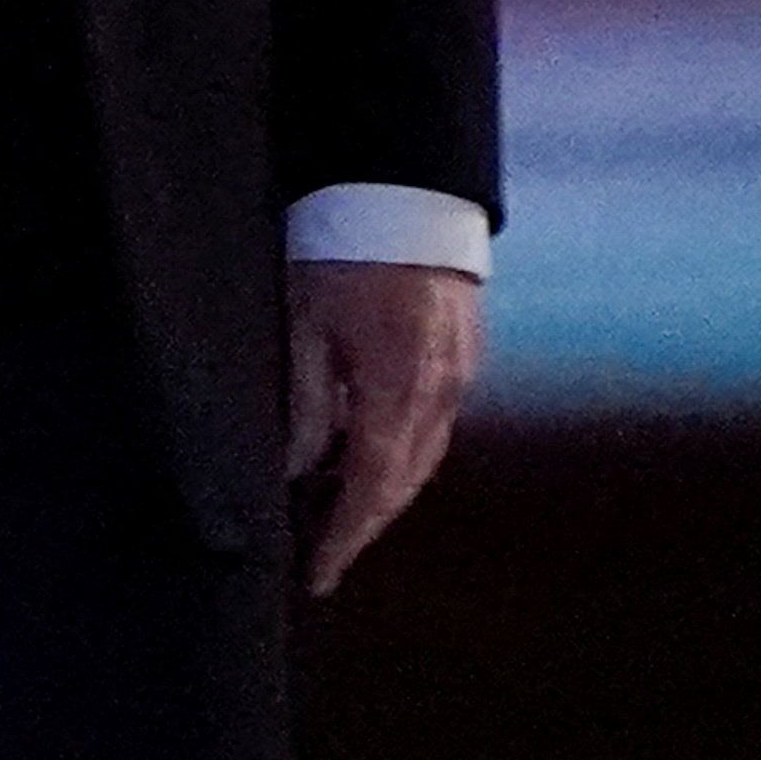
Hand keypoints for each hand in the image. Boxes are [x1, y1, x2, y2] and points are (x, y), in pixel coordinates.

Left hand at [286, 257, 481, 597]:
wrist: (407, 184)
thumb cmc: (345, 244)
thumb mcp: (305, 320)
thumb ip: (306, 402)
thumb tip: (294, 470)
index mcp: (397, 386)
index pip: (370, 488)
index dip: (344, 538)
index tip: (318, 575)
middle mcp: (440, 390)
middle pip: (404, 482)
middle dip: (365, 526)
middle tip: (324, 556)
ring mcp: (461, 372)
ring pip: (425, 457)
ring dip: (385, 493)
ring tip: (339, 514)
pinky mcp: (466, 353)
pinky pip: (436, 425)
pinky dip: (404, 454)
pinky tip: (371, 455)